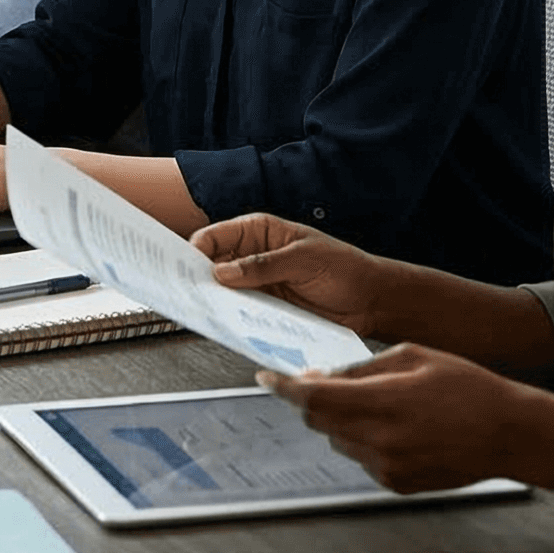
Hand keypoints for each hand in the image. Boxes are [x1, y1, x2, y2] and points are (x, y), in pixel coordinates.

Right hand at [190, 212, 394, 336]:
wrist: (371, 300)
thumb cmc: (344, 268)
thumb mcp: (303, 260)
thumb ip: (262, 266)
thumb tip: (222, 272)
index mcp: (259, 230)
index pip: (215, 236)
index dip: (195, 249)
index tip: (183, 267)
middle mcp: (253, 255)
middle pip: (212, 263)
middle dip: (197, 276)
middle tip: (185, 291)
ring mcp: (258, 282)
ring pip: (223, 290)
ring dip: (213, 299)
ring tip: (201, 309)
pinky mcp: (265, 306)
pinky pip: (240, 310)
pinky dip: (231, 316)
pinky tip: (225, 322)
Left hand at [259, 343, 537, 492]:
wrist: (510, 434)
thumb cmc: (468, 387)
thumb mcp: (412, 355)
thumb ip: (361, 367)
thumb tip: (323, 375)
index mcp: (382, 402)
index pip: (312, 398)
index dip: (283, 388)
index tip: (266, 378)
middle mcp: (380, 440)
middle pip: (318, 421)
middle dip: (313, 399)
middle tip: (325, 381)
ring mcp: (387, 466)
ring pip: (338, 440)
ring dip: (340, 420)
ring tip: (378, 403)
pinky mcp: (395, 483)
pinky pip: (361, 458)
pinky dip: (363, 439)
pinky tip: (396, 426)